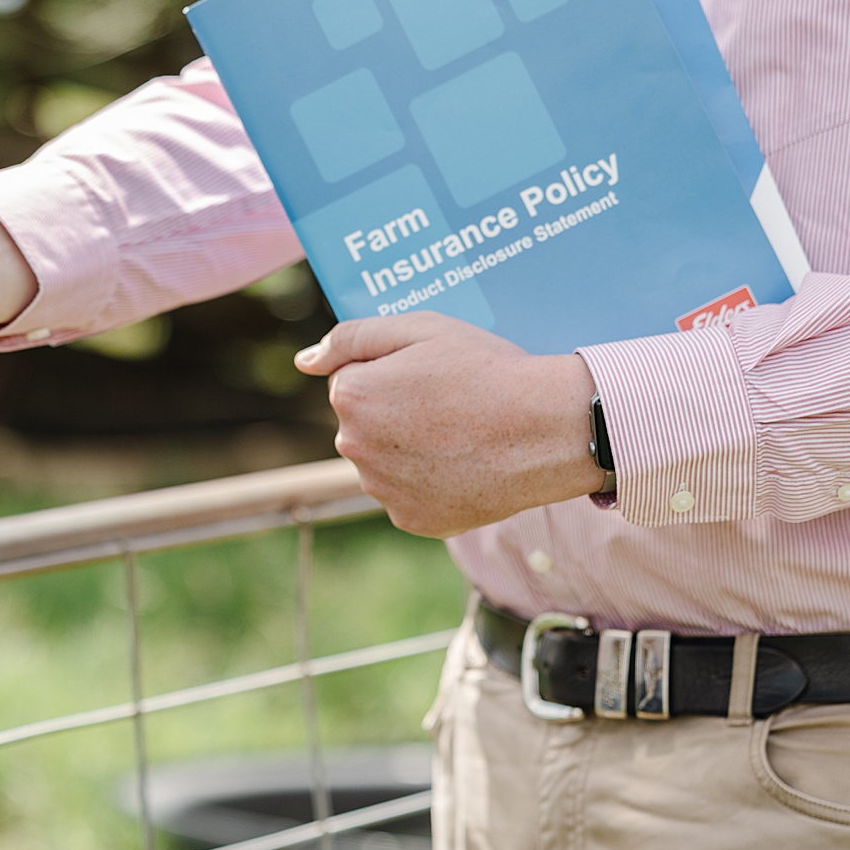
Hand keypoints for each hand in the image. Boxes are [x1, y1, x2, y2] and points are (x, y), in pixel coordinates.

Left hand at [294, 313, 603, 537]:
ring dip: (408, 449)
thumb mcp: (420, 329)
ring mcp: (382, 490)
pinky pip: (408, 494)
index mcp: (350, 396)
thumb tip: (303, 361)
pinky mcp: (412, 520)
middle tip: (450, 403)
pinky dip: (429, 482)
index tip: (430, 374)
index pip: (350, 380)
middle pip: (363, 424)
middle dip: (394, 412)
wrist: (546, 429)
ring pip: (384, 461)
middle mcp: (354, 448)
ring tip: (461, 434)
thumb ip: (351, 338)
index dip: (391, 372)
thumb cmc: (486, 370)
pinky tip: (463, 464)